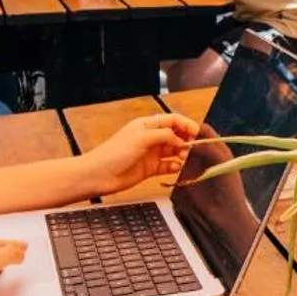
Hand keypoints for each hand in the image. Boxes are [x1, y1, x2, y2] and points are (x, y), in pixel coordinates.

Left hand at [87, 112, 201, 194]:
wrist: (99, 175)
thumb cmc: (113, 153)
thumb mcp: (141, 138)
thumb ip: (164, 135)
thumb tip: (180, 138)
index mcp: (147, 125)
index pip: (172, 120)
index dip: (186, 124)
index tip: (197, 132)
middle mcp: (150, 138)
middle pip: (175, 135)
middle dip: (186, 140)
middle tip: (194, 147)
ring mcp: (151, 154)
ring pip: (173, 151)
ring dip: (182, 154)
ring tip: (186, 158)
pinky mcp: (150, 169)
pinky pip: (168, 166)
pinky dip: (175, 166)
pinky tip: (178, 167)